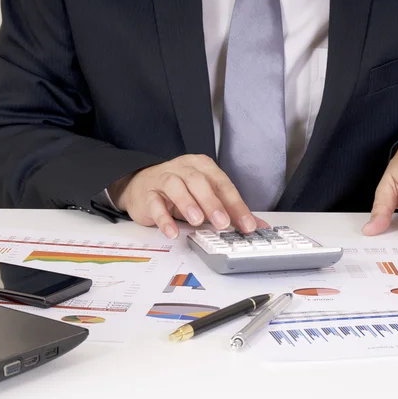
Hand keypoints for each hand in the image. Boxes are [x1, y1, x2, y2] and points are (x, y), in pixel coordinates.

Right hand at [108, 154, 267, 238]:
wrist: (141, 186)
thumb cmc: (180, 191)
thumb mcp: (206, 196)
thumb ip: (230, 210)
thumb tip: (256, 226)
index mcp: (202, 167)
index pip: (223, 184)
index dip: (236, 205)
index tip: (247, 224)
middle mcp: (183, 169)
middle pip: (199, 181)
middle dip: (212, 203)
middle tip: (222, 222)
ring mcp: (163, 179)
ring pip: (176, 186)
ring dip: (188, 204)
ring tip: (197, 221)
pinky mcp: (147, 194)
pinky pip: (154, 204)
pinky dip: (163, 218)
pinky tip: (172, 231)